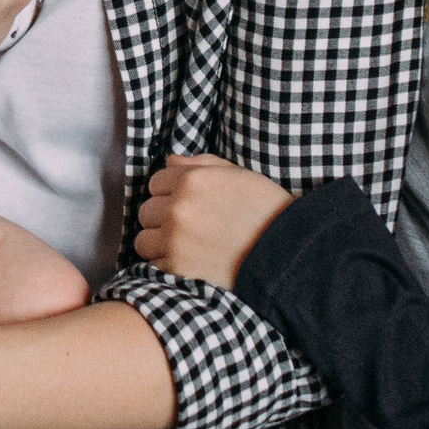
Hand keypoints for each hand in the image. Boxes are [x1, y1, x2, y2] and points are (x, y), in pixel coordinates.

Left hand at [132, 156, 291, 289]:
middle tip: (186, 225)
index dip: (170, 192)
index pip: (156, 182)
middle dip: (162, 216)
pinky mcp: (178, 267)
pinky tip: (188, 261)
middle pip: (146, 210)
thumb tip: (169, 161)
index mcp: (192, 180)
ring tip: (181, 245)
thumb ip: (199, 164)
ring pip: (143, 239)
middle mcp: (178, 207)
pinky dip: (166, 264)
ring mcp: (175, 238)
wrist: (285, 250)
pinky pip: (153, 264)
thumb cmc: (265, 208)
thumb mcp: (237, 174)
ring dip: (158, 242)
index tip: (186, 202)